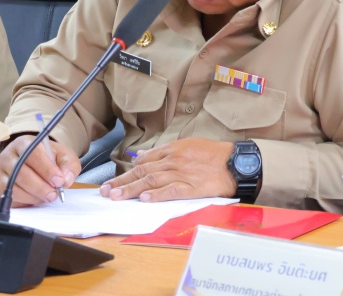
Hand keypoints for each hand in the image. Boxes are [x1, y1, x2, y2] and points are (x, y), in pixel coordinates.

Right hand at [0, 135, 79, 206]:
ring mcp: (2, 171)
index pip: (33, 155)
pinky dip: (26, 200)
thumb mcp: (64, 156)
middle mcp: (9, 156)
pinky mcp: (0, 185)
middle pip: (21, 173)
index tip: (59, 181)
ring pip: (14, 187)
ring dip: (34, 195)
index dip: (46, 170)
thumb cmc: (51, 157)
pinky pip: (11, 196)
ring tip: (48, 196)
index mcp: (25, 143)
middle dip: (40, 187)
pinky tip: (38, 198)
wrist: (38, 160)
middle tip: (54, 194)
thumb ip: (68, 165)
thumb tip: (66, 180)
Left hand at [99, 137, 235, 201]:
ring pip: (152, 181)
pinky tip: (144, 199)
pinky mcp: (192, 187)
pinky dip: (156, 195)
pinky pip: (171, 191)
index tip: (113, 181)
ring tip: (116, 196)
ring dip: (132, 189)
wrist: (236, 162)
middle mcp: (175, 161)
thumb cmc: (215, 154)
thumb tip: (144, 156)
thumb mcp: (190, 144)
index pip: (145, 161)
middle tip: (106, 191)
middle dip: (122, 182)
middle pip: (143, 171)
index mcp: (174, 150)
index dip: (127, 172)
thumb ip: (166, 151)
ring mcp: (183, 174)